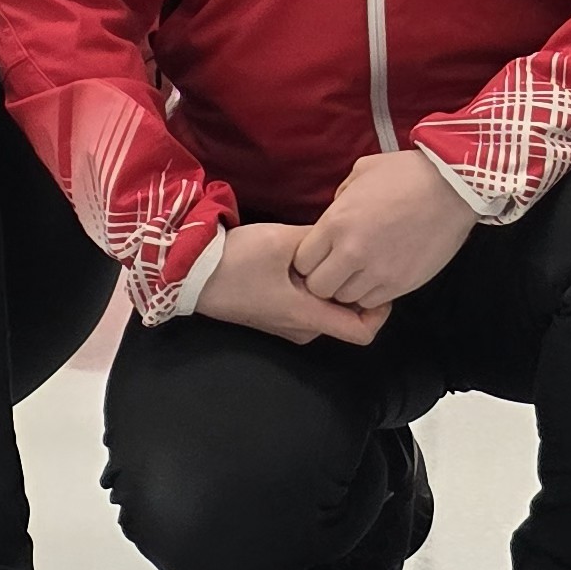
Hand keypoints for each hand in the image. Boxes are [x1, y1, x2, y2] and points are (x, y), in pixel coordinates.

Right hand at [193, 221, 385, 345]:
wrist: (190, 274)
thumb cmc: (237, 261)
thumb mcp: (284, 241)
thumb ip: (321, 241)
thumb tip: (347, 236)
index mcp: (308, 316)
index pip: (362, 332)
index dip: (381, 311)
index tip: (379, 282)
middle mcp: (301, 328)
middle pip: (346, 317)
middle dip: (355, 290)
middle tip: (356, 257)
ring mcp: (286, 326)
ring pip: (326, 309)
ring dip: (332, 286)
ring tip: (329, 254)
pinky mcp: (274, 315)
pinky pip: (307, 306)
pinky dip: (314, 288)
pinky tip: (305, 261)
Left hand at [293, 149, 480, 310]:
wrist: (452, 187)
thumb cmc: (407, 174)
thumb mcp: (361, 173)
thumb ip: (340, 199)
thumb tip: (334, 214)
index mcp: (336, 223)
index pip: (301, 262)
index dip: (308, 261)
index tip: (320, 254)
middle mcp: (352, 252)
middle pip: (318, 288)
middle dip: (323, 280)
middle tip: (336, 268)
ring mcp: (378, 272)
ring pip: (345, 299)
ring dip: (348, 288)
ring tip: (360, 271)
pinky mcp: (401, 284)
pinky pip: (372, 302)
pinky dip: (371, 293)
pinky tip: (379, 275)